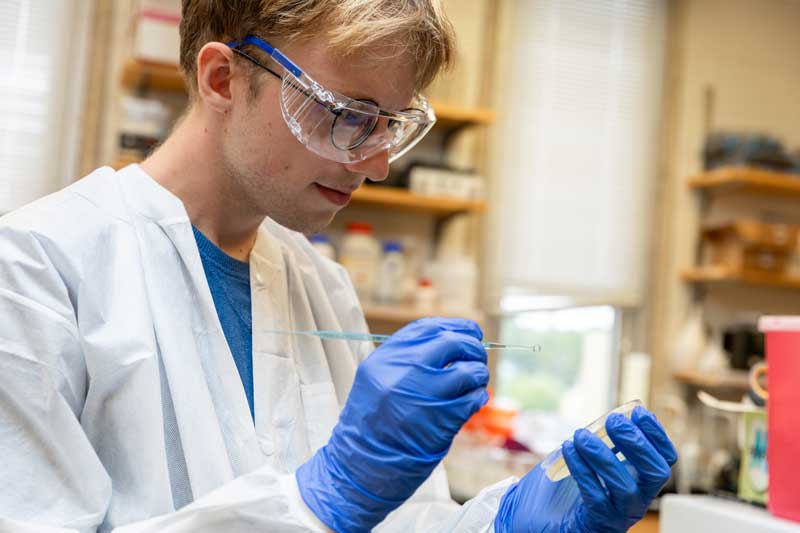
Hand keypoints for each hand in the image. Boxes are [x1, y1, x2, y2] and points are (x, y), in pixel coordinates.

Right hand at [296, 318, 489, 530]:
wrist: (362, 463)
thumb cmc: (373, 420)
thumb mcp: (376, 377)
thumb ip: (406, 357)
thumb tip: (451, 339)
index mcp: (387, 357)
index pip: (430, 328)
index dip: (456, 327)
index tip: (469, 332)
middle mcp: (405, 371)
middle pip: (453, 343)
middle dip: (473, 347)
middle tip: (477, 356)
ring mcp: (425, 395)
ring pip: (469, 371)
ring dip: (479, 374)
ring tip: (475, 381)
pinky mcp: (441, 420)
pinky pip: (473, 399)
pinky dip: (479, 397)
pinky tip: (473, 400)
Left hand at [495, 406, 677, 532]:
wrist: (546, 518)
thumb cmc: (573, 483)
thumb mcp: (592, 458)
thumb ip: (605, 440)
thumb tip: (614, 415)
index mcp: (641, 479)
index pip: (664, 458)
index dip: (657, 434)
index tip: (638, 412)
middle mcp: (637, 498)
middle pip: (656, 473)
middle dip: (636, 443)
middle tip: (613, 421)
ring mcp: (619, 512)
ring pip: (624, 486)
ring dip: (602, 455)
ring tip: (581, 436)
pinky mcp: (597, 521)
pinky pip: (593, 495)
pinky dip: (581, 469)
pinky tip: (568, 449)